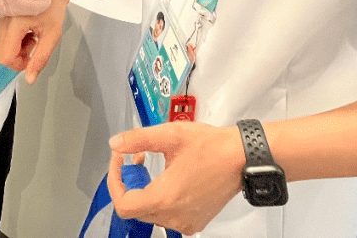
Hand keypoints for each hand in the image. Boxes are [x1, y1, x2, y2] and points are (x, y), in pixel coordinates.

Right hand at [0, 0, 87, 82]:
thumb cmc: (54, 5)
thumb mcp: (53, 34)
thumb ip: (41, 58)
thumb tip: (30, 79)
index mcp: (14, 24)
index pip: (6, 58)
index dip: (20, 64)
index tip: (32, 57)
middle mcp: (2, 19)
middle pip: (2, 53)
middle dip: (19, 55)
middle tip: (34, 44)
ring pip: (0, 45)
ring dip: (16, 46)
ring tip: (31, 34)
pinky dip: (13, 38)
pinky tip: (25, 29)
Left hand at [107, 122, 245, 234]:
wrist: (241, 158)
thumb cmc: (212, 148)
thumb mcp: (170, 135)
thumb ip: (138, 139)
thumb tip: (117, 143)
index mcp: (165, 198)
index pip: (123, 205)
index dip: (114, 182)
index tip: (118, 163)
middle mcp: (174, 216)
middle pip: (135, 209)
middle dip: (129, 182)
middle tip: (134, 158)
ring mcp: (186, 221)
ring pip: (150, 213)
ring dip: (144, 189)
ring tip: (150, 164)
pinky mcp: (195, 220)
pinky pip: (167, 216)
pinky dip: (160, 198)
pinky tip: (167, 177)